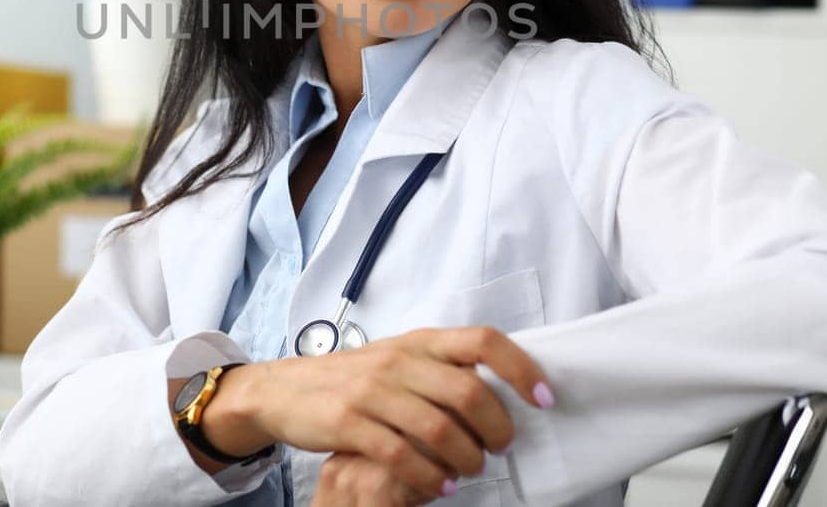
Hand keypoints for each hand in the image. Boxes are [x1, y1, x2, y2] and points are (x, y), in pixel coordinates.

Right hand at [227, 326, 549, 502]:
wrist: (283, 389)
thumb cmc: (353, 378)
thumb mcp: (399, 359)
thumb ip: (441, 367)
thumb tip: (502, 386)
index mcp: (419, 341)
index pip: (484, 341)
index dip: (521, 367)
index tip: (543, 398)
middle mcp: (399, 359)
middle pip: (468, 392)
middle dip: (497, 428)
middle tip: (501, 448)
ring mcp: (372, 390)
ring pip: (439, 428)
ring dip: (466, 458)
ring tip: (469, 471)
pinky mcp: (348, 422)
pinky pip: (400, 454)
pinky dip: (429, 476)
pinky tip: (441, 486)